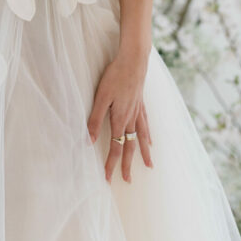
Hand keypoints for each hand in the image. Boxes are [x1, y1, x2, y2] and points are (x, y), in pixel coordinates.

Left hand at [87, 49, 152, 182]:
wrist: (134, 60)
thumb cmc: (115, 76)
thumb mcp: (101, 97)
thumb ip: (95, 119)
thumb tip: (88, 141)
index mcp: (120, 119)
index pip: (115, 147)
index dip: (111, 164)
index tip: (108, 178)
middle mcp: (132, 118)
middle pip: (130, 146)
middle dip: (127, 164)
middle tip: (127, 180)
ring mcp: (139, 111)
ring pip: (142, 137)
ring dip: (144, 153)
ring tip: (149, 166)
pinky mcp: (142, 103)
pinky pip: (146, 125)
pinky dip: (149, 136)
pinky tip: (152, 141)